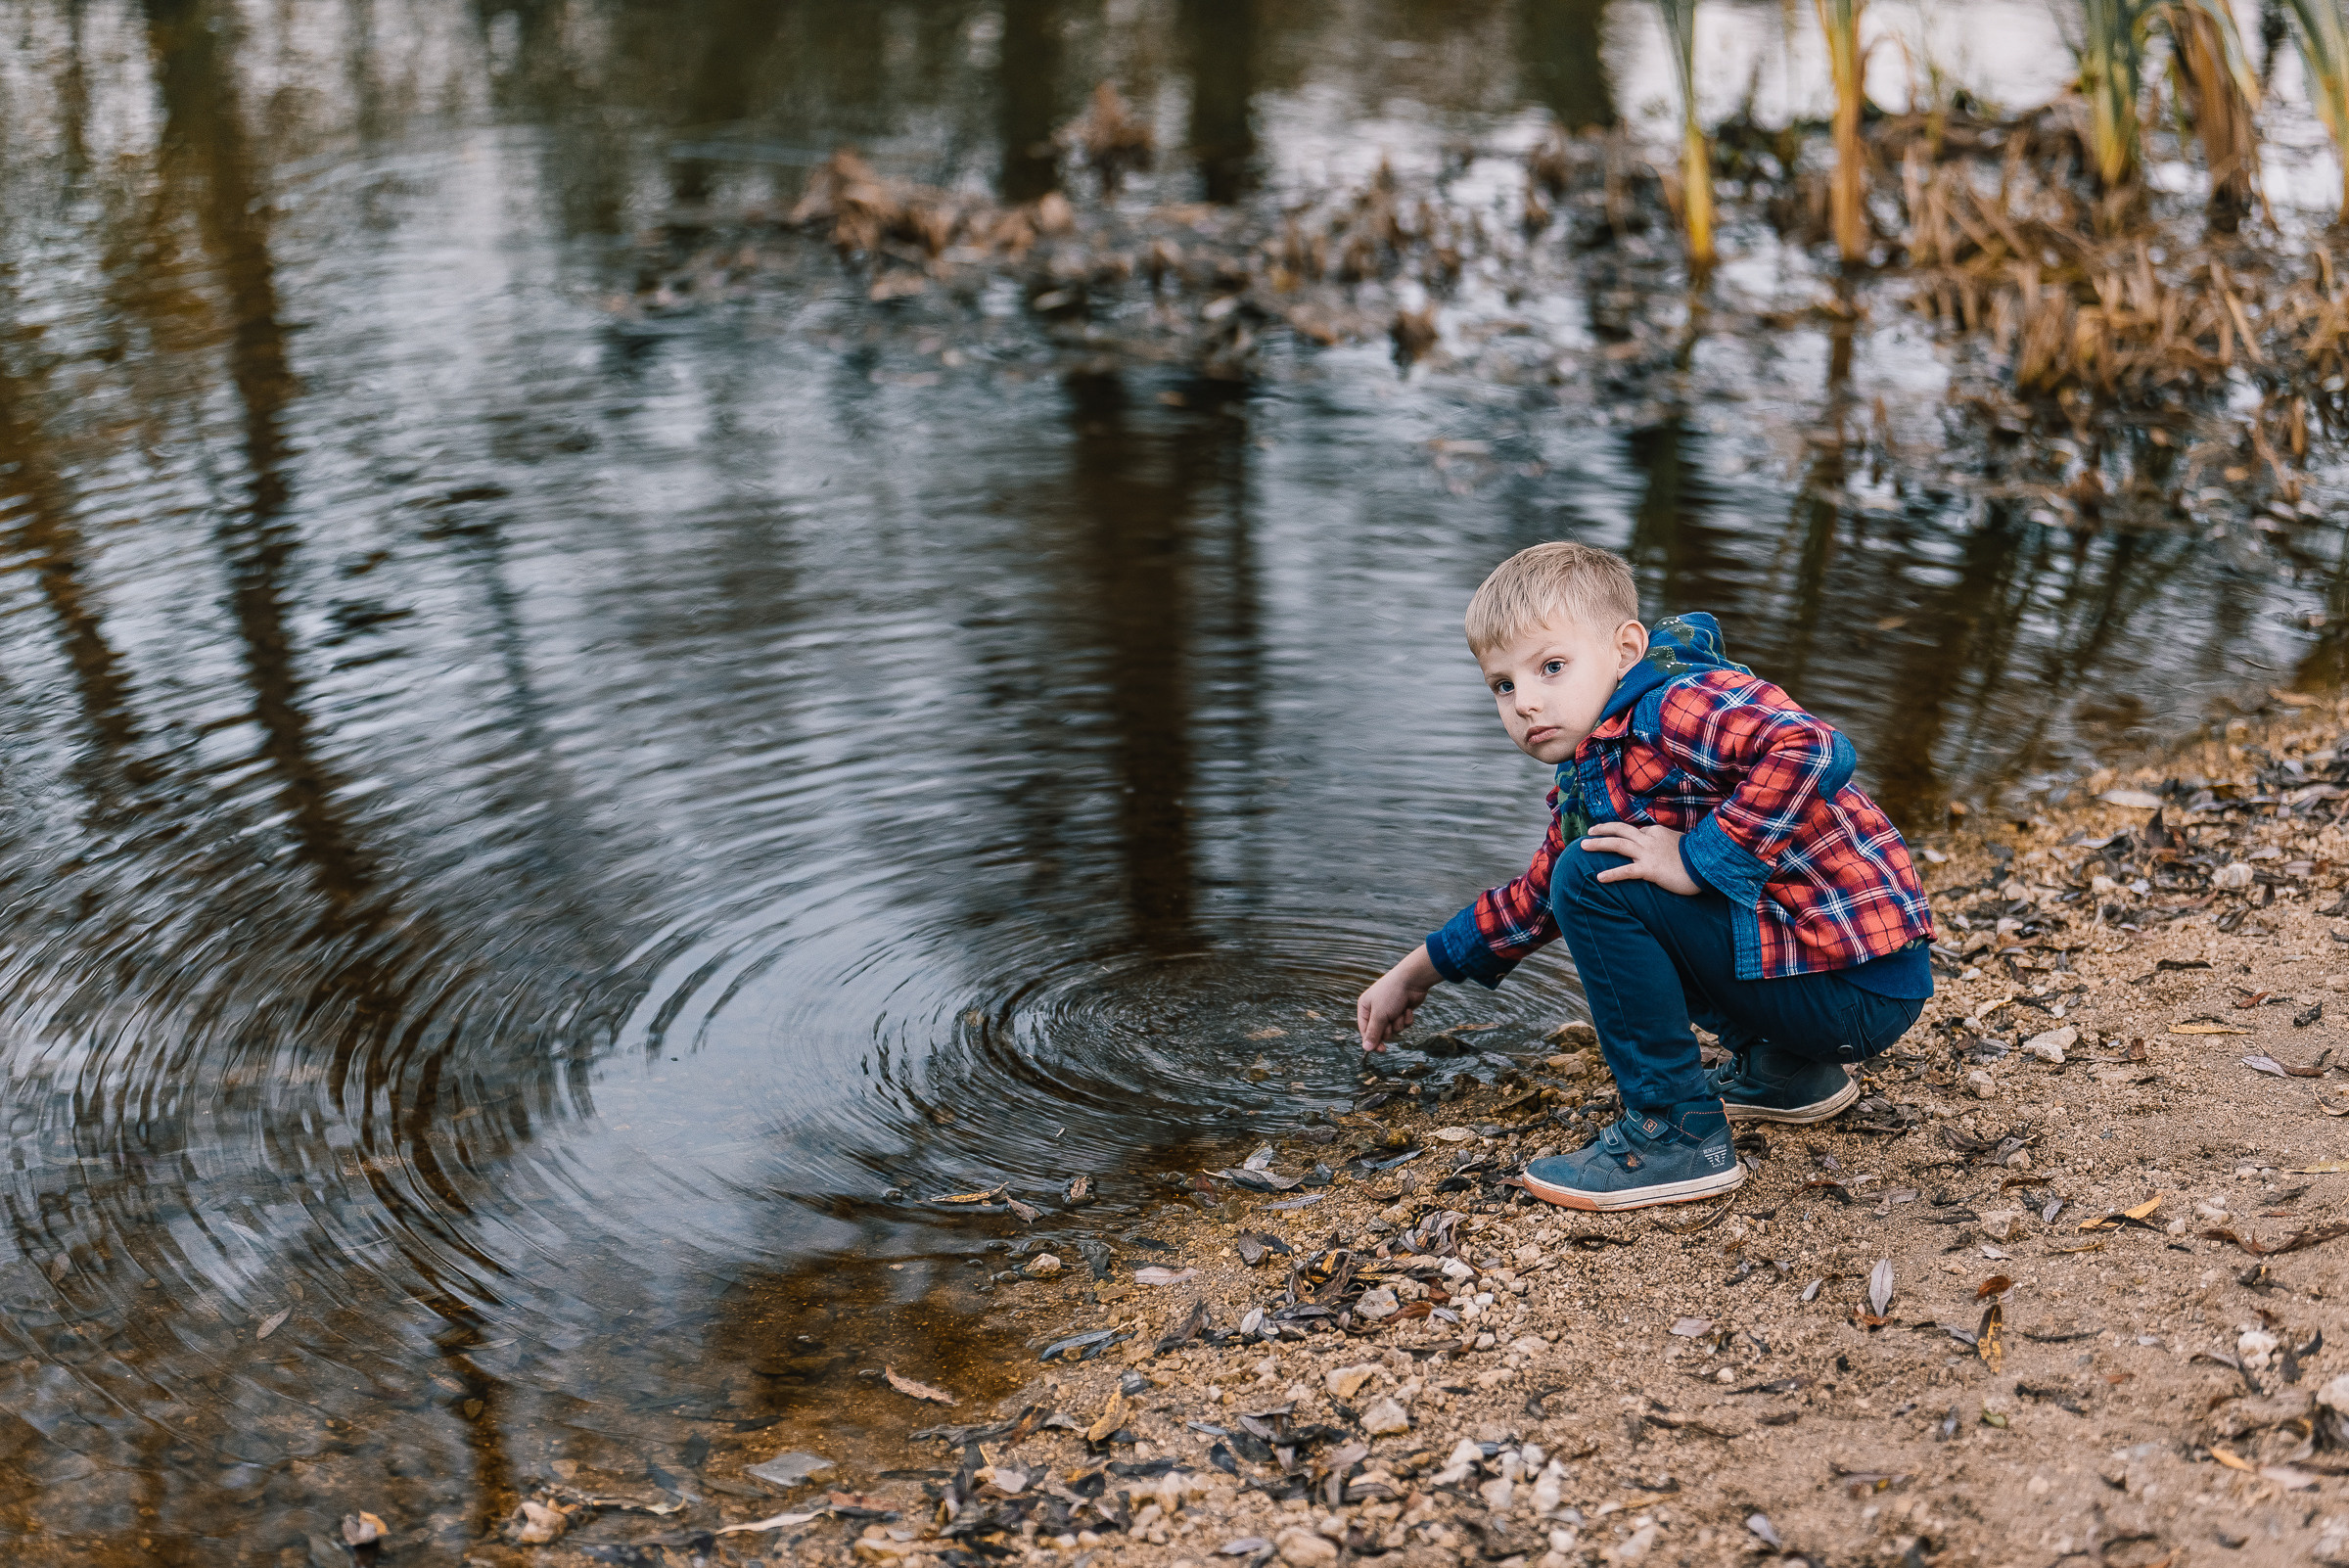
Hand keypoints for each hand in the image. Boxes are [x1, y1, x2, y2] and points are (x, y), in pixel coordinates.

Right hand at [1357, 944, 1441, 1052]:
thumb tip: (1366, 1049)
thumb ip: (1373, 1033)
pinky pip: (1403, 1023)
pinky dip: (1406, 1018)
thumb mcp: (1379, 1014)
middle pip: (1380, 1032)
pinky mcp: (1401, 1010)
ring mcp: (1390, 1010)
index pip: (1365, 1030)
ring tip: (1399, 1012)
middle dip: (1388, 1029)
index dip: (1372, 1041)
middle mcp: (1376, 1009)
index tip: (1381, 1050)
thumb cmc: (1391, 994)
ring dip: (1399, 1023)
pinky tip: (1407, 1008)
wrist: (1412, 979)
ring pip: (1394, 1029)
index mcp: (1365, 1007)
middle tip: (1391, 1022)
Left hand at [1580, 821, 1699, 895]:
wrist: (1708, 866)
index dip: (1623, 834)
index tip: (1613, 837)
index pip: (1634, 831)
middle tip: (1589, 832)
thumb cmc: (1695, 859)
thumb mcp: (1678, 845)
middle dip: (1602, 830)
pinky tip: (1599, 877)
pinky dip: (1612, 874)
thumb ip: (1664, 843)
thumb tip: (1657, 847)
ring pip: (1618, 844)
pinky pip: (1626, 871)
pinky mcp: (1650, 869)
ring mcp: (1648, 853)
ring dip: (1598, 844)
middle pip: (1620, 830)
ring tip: (1582, 846)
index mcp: (1656, 832)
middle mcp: (1649, 839)